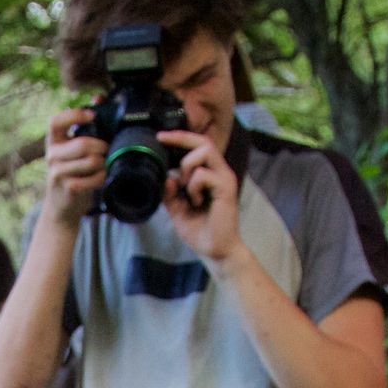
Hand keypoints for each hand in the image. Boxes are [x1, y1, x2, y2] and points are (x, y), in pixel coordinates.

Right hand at [40, 107, 107, 228]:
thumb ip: (84, 125)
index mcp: (53, 141)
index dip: (74, 116)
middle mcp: (52, 155)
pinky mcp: (68, 188)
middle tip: (106, 149)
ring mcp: (58, 173)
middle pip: (82, 144)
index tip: (92, 116)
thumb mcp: (73, 149)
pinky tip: (99, 178)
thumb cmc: (72, 173)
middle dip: (101, 146)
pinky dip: (102, 177)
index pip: (56, 121)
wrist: (61, 207)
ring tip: (103, 165)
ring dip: (103, 162)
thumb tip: (99, 97)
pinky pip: (94, 178)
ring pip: (91, 161)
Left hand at [161, 131, 238, 262]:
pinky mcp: (226, 188)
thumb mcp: (177, 210)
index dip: (179, 138)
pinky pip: (204, 174)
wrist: (216, 250)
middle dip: (181, 139)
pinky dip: (193, 187)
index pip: (197, 146)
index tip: (160, 137)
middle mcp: (219, 172)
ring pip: (204, 151)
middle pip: (203, 141)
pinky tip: (196, 201)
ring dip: (187, 167)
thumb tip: (166, 177)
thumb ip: (170, 193)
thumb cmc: (200, 230)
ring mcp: (224, 178)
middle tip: (163, 142)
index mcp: (209, 174)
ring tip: (186, 189)